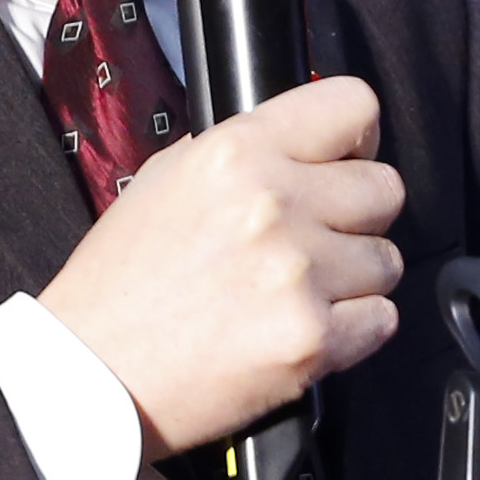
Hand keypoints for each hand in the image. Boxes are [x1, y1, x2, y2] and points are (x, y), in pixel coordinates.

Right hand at [37, 74, 406, 454]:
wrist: (92, 372)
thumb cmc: (120, 283)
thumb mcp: (166, 178)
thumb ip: (242, 152)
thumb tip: (304, 140)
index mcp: (237, 152)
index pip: (353, 107)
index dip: (358, 138)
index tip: (346, 159)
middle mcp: (274, 204)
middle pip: (385, 189)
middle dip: (357, 216)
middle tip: (316, 239)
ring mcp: (298, 274)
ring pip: (387, 260)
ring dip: (353, 277)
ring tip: (297, 292)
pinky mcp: (312, 340)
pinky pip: (381, 320)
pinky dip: (354, 329)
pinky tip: (303, 328)